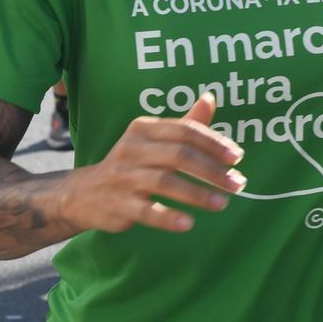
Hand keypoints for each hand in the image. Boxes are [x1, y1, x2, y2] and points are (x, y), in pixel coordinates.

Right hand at [55, 94, 245, 233]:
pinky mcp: (119, 204)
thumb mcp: (153, 139)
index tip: (237, 157)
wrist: (85, 193)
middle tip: (237, 184)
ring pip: (165, 182)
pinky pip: (147, 211)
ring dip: (197, 194)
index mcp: (143, 128)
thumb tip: (210, 98)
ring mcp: (123, 177)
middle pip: (179, 155)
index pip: (185, 131)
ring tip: (222, 203)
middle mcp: (131, 148)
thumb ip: (184, 124)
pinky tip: (189, 223)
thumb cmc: (131, 163)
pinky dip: (169, 217)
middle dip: (212, 170)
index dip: (214, 143)